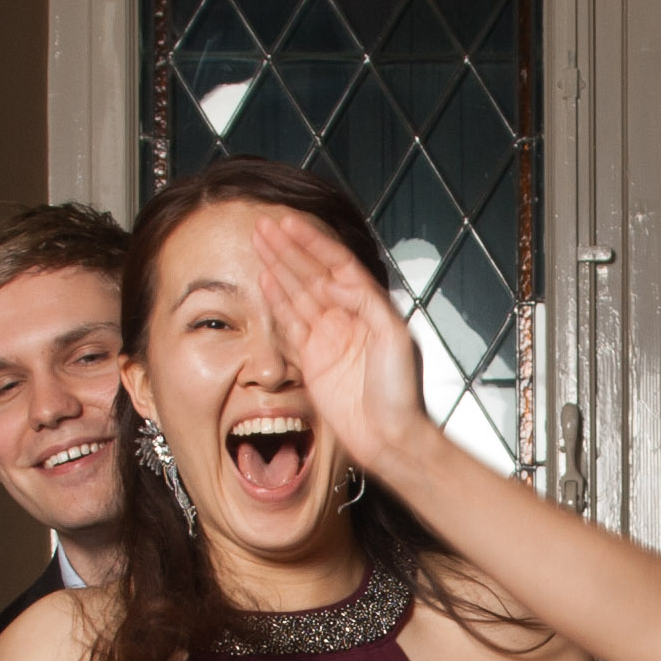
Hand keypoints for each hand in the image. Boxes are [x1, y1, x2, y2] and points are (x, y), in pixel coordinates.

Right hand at [252, 212, 430, 477]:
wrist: (389, 437)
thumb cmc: (401, 392)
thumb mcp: (394, 337)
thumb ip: (367, 301)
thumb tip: (337, 279)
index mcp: (370, 306)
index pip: (336, 264)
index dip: (312, 242)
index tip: (289, 222)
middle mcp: (348, 317)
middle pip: (312, 272)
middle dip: (288, 248)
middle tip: (263, 225)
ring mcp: (328, 337)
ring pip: (298, 292)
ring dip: (279, 266)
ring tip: (259, 242)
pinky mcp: (313, 360)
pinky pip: (291, 323)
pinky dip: (277, 300)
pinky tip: (266, 279)